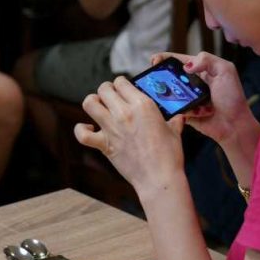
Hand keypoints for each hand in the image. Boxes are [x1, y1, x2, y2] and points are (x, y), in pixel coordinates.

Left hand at [75, 77, 186, 193]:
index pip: (121, 82)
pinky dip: (81, 130)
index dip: (122, 84)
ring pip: (89, 103)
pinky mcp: (104, 145)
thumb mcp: (175, 131)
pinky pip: (82, 134)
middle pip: (104, 88)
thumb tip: (178, 117)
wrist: (159, 178)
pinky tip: (89, 128)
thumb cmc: (169, 155)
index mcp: (142, 104)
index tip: (125, 90)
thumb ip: (174, 120)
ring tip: (100, 107)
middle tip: (112, 97)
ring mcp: (111, 128)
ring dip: (93, 103)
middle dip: (107, 90)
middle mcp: (124, 112)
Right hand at [150, 52, 256, 145]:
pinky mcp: (184, 112)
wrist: (234, 125)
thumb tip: (186, 66)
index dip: (166, 58)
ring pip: (170, 92)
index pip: (180, 60)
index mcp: (202, 70)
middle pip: (171, 75)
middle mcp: (193, 83)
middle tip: (152, 76)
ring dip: (165, 91)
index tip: (155, 60)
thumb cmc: (233, 98)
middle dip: (161, 75)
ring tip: (158, 91)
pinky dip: (171, 107)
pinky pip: (173, 107)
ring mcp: (188, 98)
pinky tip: (173, 106)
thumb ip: (207, 60)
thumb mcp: (225, 70)